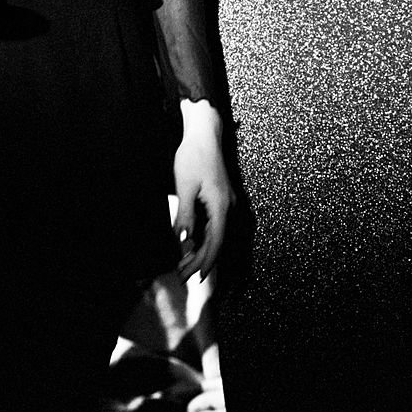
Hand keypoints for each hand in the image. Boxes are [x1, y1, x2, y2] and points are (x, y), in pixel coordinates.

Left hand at [172, 100, 235, 280]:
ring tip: (184, 262)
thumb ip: (185, 216)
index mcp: (221, 206)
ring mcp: (226, 202)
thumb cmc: (194, 157)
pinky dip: (204, 236)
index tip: (197, 277)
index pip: (216, 242)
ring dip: (202, 249)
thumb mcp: (185, 187)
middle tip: (183, 274)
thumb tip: (184, 241)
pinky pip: (215, 224)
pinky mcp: (221, 198)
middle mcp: (228, 207)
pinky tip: (192, 242)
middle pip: (217, 241)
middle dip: (201, 259)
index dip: (206, 261)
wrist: (204, 134)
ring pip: (216, 233)